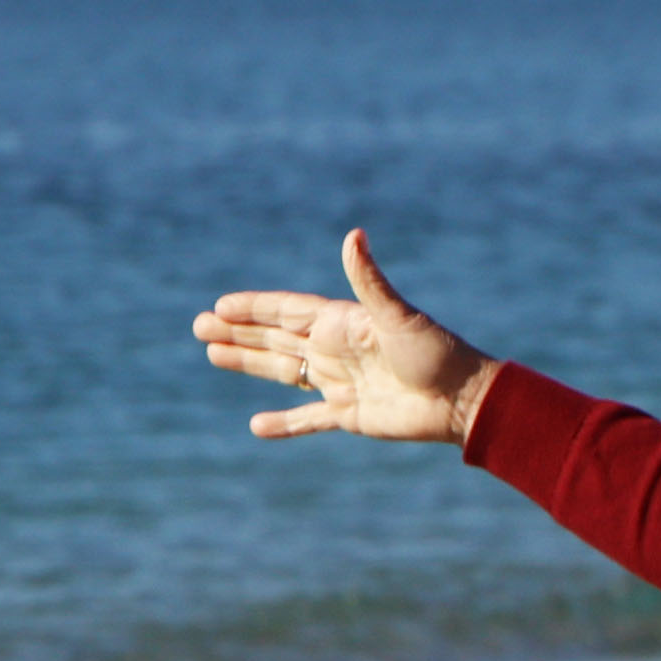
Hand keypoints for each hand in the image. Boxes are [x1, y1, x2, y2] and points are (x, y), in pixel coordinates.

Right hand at [196, 228, 498, 444]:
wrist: (463, 401)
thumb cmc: (436, 353)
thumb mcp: (398, 316)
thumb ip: (369, 280)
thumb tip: (354, 235)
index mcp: (343, 323)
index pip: (286, 312)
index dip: (253, 309)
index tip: (218, 306)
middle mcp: (337, 350)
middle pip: (276, 339)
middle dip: (238, 333)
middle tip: (197, 327)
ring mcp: (341, 382)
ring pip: (284, 372)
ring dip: (248, 364)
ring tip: (212, 355)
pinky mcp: (350, 415)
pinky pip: (308, 419)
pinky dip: (284, 424)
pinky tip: (256, 426)